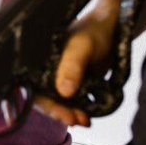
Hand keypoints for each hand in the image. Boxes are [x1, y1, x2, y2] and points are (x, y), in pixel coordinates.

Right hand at [34, 0, 120, 126]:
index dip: (48, 106)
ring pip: (57, 102)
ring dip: (70, 113)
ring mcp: (57, 76)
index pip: (34, 88)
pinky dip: (77, 109)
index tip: (65, 117)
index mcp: (37, 59)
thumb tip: (64, 93)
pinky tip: (86, 116)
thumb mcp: (82, 47)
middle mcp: (43, 69)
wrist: (111, 24)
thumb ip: (73, 67)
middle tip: (77, 120)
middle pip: (45, 98)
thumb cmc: (93, 30)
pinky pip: (69, 100)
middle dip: (61, 112)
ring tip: (85, 120)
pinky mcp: (70, 82)